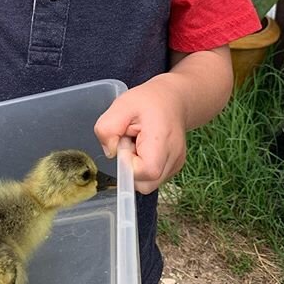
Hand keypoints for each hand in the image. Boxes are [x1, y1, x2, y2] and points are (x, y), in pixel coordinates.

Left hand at [94, 75, 187, 193]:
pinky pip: (152, 178)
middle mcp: (174, 158)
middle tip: (131, 141)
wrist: (172, 99)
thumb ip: (108, 129)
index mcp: (162, 141)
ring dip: (136, 167)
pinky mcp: (173, 169)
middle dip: (131, 168)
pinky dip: (143, 167)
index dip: (129, 164)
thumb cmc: (148, 101)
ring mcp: (175, 166)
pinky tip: (145, 148)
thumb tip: (110, 152)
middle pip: (146, 184)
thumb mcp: (121, 106)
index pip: (147, 171)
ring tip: (138, 143)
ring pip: (148, 184)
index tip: (126, 143)